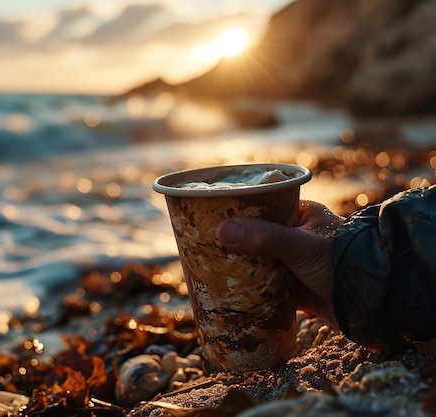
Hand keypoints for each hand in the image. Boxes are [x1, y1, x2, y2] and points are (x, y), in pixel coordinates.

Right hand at [216, 201, 344, 326]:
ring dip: (246, 271)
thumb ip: (261, 237)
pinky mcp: (302, 291)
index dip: (241, 214)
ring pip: (265, 265)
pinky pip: (273, 290)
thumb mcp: (298, 244)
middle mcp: (301, 239)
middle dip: (239, 246)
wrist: (374, 302)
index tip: (215, 220)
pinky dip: (258, 293)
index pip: (265, 209)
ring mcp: (301, 266)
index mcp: (303, 216)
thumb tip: (221, 230)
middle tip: (209, 248)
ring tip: (215, 271)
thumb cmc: (341, 260)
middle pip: (261, 240)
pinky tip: (236, 295)